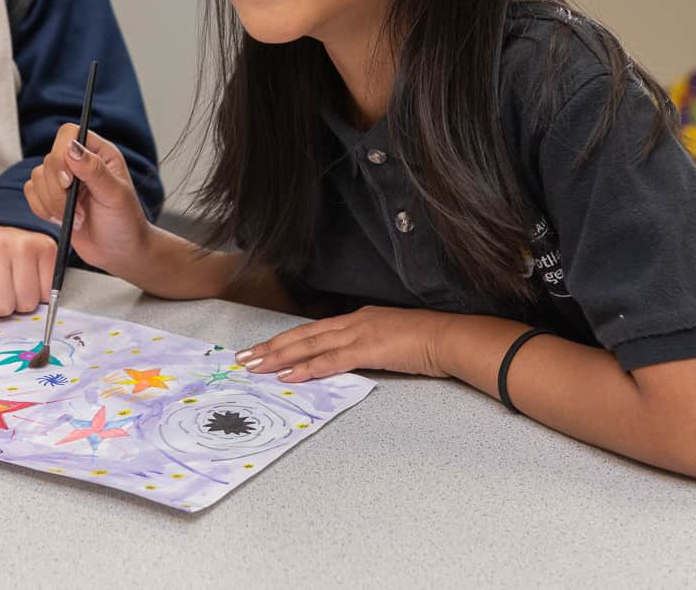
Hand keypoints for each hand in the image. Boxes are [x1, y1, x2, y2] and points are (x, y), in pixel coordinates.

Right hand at [23, 125, 152, 278]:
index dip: (62, 154)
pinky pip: (31, 193)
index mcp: (99, 153)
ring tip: (77, 219)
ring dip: (53, 203)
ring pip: (37, 177)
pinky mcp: (51, 198)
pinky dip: (42, 209)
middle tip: (79, 209)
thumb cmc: (125, 223)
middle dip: (58, 190)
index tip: (69, 180)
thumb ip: (94, 170)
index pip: (69, 134)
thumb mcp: (115, 195)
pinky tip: (62, 220)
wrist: (119, 252)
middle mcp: (79, 162)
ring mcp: (63, 180)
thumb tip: (72, 148)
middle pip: (49, 159)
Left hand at [234, 306, 452, 382]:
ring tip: (256, 366)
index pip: (314, 331)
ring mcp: (359, 333)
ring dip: (280, 357)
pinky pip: (330, 360)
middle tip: (245, 358)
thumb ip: (369, 346)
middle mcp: (353, 322)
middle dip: (272, 347)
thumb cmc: (428, 341)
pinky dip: (307, 368)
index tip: (264, 348)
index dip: (286, 340)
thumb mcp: (392, 339)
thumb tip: (352, 358)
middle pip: (303, 335)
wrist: (450, 338)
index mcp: (358, 319)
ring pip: (310, 346)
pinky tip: (288, 376)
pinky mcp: (368, 349)